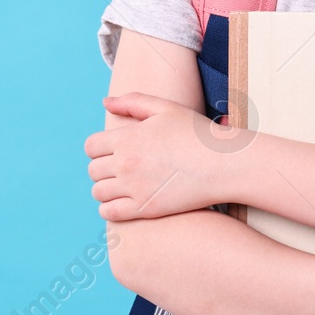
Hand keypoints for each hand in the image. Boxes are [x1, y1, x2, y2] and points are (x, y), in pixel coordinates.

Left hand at [84, 92, 227, 219]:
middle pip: (93, 170)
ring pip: (98, 192)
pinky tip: (124, 201)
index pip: (91, 147)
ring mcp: (134, 188)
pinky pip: (109, 213)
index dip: (99, 148)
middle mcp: (126, 164)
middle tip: (122, 168)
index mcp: (128, 138)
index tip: (113, 151)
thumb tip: (105, 103)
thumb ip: (133, 102)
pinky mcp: (145, 209)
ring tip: (123, 185)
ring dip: (106, 189)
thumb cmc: (196, 133)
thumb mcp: (166, 108)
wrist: (223, 164)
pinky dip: (110, 208)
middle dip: (103, 168)